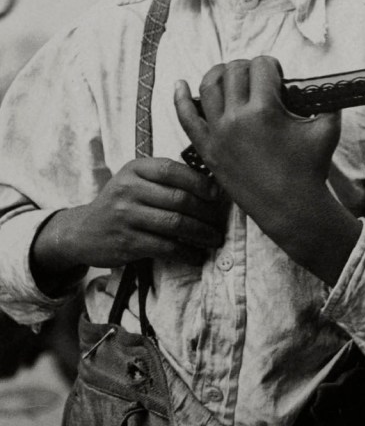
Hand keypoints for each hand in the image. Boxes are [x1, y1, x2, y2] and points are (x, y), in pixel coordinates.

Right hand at [31, 158, 225, 294]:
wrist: (83, 230)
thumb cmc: (120, 202)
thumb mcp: (135, 179)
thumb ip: (165, 177)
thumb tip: (211, 185)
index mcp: (135, 169)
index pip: (172, 170)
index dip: (199, 182)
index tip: (217, 194)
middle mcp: (128, 190)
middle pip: (178, 199)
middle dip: (206, 212)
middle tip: (220, 222)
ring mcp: (126, 216)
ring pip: (175, 224)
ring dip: (201, 234)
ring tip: (215, 238)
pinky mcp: (127, 242)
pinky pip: (165, 247)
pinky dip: (186, 253)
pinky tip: (197, 256)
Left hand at [174, 58, 360, 283]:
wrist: (291, 208)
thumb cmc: (311, 169)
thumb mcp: (327, 128)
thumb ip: (327, 100)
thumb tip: (322, 84)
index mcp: (265, 109)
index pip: (261, 66)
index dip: (272, 65)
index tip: (277, 76)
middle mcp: (237, 117)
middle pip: (234, 71)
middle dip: (248, 68)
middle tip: (258, 79)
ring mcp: (218, 133)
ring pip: (209, 86)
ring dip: (220, 74)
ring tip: (230, 75)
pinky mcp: (208, 149)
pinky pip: (186, 118)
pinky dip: (180, 98)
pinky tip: (181, 85)